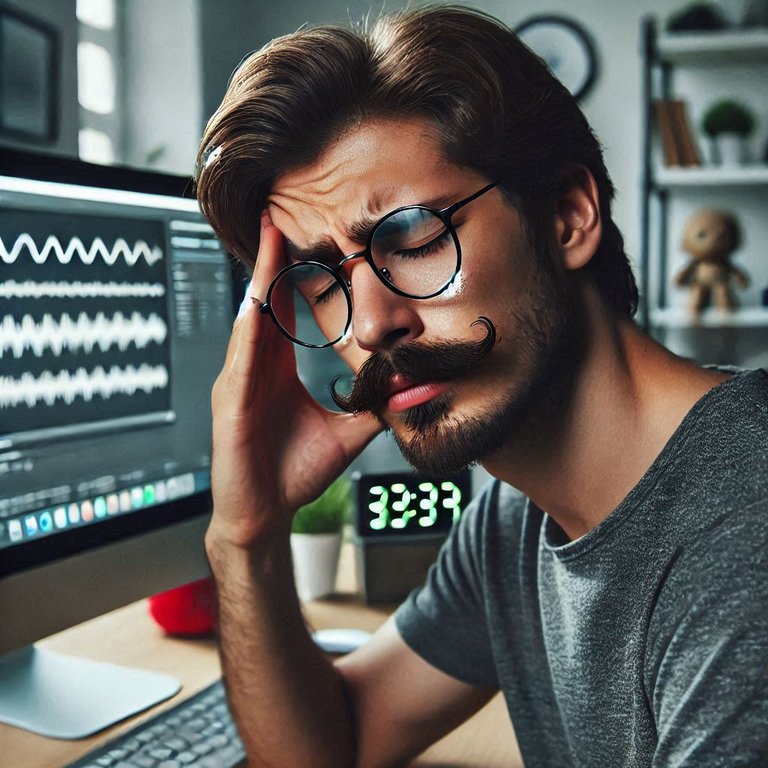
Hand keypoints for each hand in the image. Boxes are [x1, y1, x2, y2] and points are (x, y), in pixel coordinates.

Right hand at [208, 211, 380, 548]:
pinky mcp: (233, 404)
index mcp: (274, 369)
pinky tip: (258, 303)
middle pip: (262, 302)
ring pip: (250, 320)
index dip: (292, 274)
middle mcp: (253, 367)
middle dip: (271, 258)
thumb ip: (371, 405)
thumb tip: (408, 386)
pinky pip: (243, 360)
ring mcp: (238, 382)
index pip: (282, 310)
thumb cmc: (292, 472)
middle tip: (281, 214)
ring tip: (271, 239)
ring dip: (260, 279)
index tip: (310, 238)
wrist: (263, 515)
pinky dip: (250, 329)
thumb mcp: (345, 431)